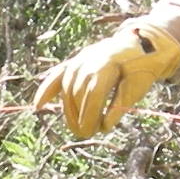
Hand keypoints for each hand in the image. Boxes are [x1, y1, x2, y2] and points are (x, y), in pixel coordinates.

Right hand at [32, 21, 179, 136]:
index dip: (90, 115)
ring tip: (75, 127)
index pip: (93, 94)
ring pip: (67, 88)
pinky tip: (38, 106)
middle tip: (84, 133)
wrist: (138, 45)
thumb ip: (120, 105)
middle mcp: (88, 61)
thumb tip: (104, 126)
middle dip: (79, 116)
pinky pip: (57, 77)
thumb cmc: (141, 68)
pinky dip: (46, 90)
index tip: (90, 132)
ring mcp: (79, 60)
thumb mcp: (138, 87)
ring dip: (68, 110)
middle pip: (77, 92)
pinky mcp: (75, 62)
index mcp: (107, 65)